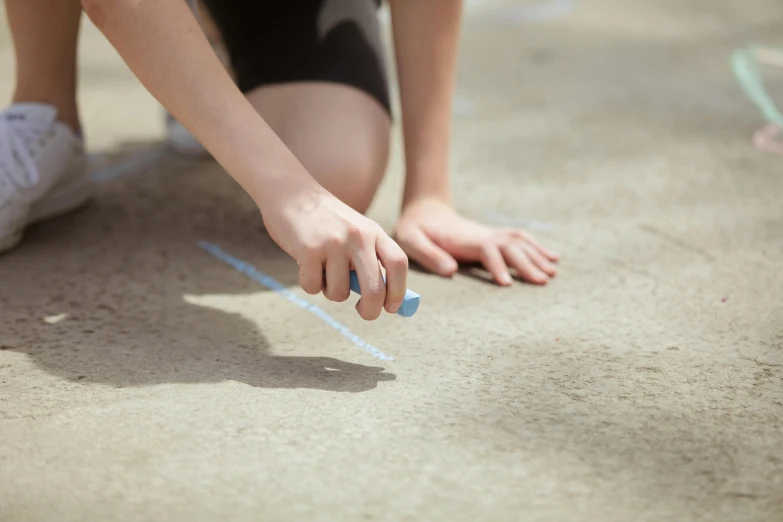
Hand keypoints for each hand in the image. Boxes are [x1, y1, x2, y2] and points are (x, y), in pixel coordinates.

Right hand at [261, 186, 408, 319]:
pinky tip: (307, 266)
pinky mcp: (308, 251)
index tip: (391, 308)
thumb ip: (371, 259)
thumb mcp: (357, 231)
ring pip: (339, 293)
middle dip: (371, 310)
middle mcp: (358, 237)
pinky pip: (313, 287)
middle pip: (374, 289)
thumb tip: (383, 300)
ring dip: (331, 292)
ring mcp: (333, 243)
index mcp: (374, 232)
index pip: (398, 264)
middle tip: (364, 313)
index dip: (399, 291)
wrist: (292, 193)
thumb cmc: (327, 222)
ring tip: (323, 271)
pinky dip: (310, 284)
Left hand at [394, 199, 558, 285]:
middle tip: (542, 282)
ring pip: (519, 241)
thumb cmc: (414, 228)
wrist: (424, 209)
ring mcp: (489, 234)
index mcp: (463, 238)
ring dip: (537, 255)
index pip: (487, 249)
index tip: (506, 284)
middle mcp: (481, 234)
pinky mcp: (492, 237)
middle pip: (510, 246)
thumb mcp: (410, 239)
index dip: (497, 265)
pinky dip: (537, 248)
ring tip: (553, 273)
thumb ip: (428, 254)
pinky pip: (519, 240)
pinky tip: (552, 257)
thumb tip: (451, 270)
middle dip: (527, 263)